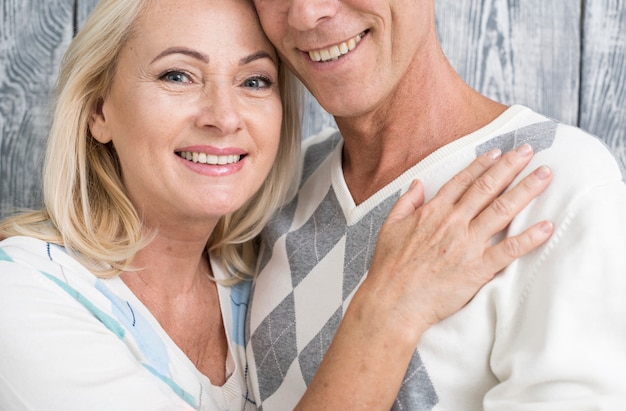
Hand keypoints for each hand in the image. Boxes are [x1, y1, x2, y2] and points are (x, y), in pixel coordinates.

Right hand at [296, 144, 552, 410]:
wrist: (393, 302)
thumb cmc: (389, 268)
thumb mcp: (389, 227)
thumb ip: (406, 202)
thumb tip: (417, 183)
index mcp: (433, 212)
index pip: (462, 181)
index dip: (482, 164)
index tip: (498, 152)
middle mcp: (453, 222)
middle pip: (487, 188)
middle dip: (510, 166)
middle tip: (528, 151)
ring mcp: (467, 244)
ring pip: (503, 210)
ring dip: (526, 190)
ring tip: (545, 175)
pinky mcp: (477, 268)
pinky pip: (509, 250)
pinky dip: (529, 238)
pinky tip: (547, 226)